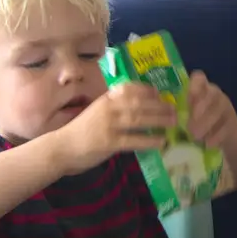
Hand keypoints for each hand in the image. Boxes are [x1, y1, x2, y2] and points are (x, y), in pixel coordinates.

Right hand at [53, 83, 176, 175]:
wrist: (61, 148)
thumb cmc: (81, 131)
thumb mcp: (96, 113)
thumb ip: (113, 108)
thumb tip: (138, 106)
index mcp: (105, 100)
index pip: (128, 88)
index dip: (146, 89)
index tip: (159, 92)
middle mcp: (108, 109)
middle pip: (138, 103)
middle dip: (159, 105)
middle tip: (174, 108)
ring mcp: (109, 125)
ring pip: (139, 119)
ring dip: (159, 120)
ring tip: (173, 122)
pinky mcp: (109, 143)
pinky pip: (134, 140)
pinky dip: (149, 140)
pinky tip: (161, 142)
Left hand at [184, 71, 236, 148]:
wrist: (218, 134)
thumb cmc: (195, 121)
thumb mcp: (186, 113)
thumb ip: (177, 111)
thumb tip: (161, 116)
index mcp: (200, 89)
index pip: (199, 78)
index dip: (195, 85)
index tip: (189, 98)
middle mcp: (215, 93)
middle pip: (211, 94)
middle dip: (200, 109)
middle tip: (189, 127)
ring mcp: (226, 106)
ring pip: (219, 109)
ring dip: (206, 124)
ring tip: (196, 138)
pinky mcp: (233, 121)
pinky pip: (226, 126)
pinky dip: (216, 136)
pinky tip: (208, 144)